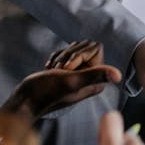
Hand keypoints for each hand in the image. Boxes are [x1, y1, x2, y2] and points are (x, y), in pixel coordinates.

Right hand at [2, 40, 120, 121]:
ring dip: (60, 57)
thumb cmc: (46, 91)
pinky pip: (65, 53)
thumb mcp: (72, 81)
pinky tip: (49, 70)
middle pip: (85, 46)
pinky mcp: (68, 72)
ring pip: (74, 48)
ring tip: (53, 72)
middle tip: (58, 71)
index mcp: (98, 81)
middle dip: (68, 55)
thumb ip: (95, 76)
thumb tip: (119, 76)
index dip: (79, 53)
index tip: (67, 68)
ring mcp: (80, 75)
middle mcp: (92, 78)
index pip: (96, 47)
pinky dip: (55, 58)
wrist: (25, 99)